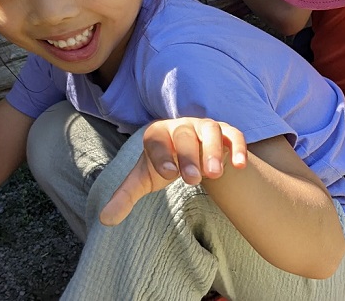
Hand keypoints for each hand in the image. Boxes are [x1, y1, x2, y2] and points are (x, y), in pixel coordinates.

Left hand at [100, 117, 246, 225]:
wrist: (190, 152)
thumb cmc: (164, 164)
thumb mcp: (144, 179)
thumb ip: (125, 196)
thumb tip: (104, 219)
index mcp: (157, 133)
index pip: (156, 140)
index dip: (161, 155)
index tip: (168, 174)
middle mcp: (180, 126)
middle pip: (183, 134)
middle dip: (188, 155)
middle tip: (193, 179)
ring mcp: (204, 127)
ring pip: (210, 130)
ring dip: (212, 150)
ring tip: (214, 175)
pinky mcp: (225, 133)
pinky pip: (233, 134)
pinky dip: (237, 147)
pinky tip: (240, 166)